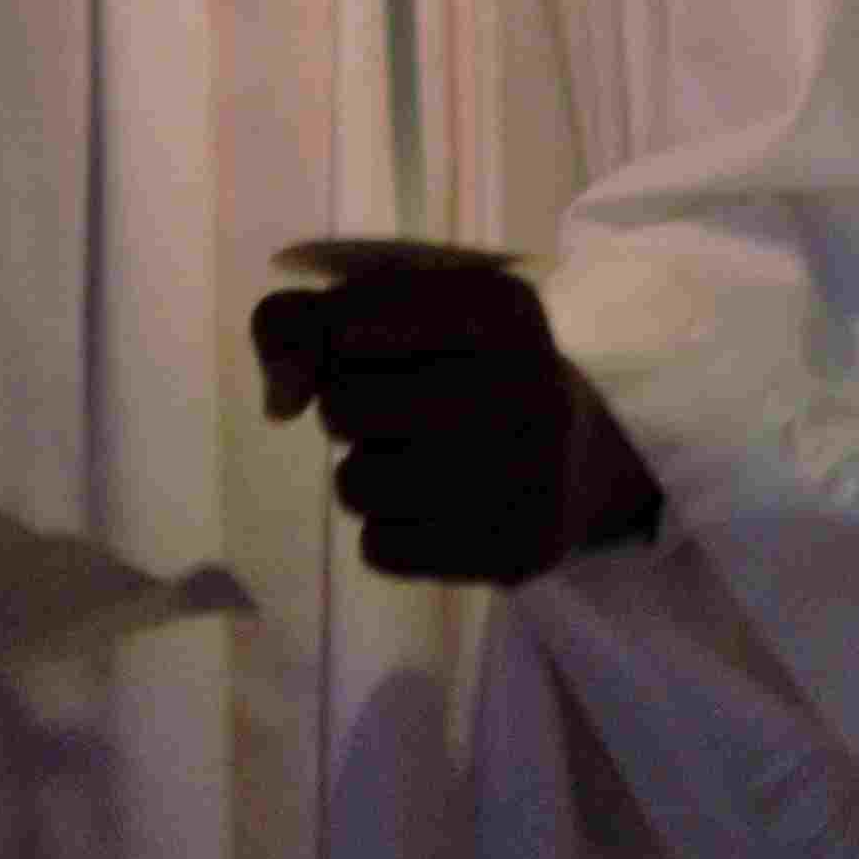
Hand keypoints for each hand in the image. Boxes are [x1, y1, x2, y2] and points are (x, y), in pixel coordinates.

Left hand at [253, 252, 662, 584]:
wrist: (578, 460)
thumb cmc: (461, 373)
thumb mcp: (396, 315)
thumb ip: (301, 323)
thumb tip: (280, 401)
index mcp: (502, 307)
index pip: (345, 324)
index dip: (334, 343)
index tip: (370, 349)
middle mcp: (529, 384)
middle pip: (342, 407)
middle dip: (353, 413)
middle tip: (409, 411)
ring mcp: (530, 473)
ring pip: (354, 484)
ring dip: (369, 475)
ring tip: (426, 462)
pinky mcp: (516, 551)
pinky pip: (380, 550)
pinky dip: (394, 533)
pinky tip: (443, 512)